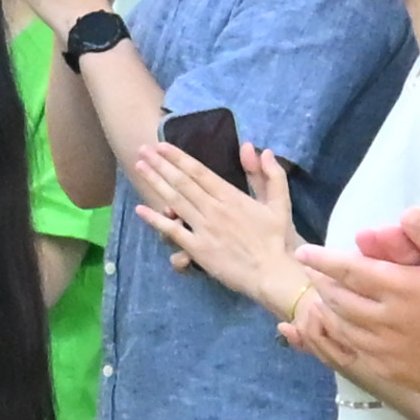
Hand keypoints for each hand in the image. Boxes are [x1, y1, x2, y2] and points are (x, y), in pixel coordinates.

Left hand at [127, 135, 305, 312]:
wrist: (273, 273)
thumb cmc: (277, 239)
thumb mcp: (280, 203)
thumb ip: (271, 175)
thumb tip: (262, 150)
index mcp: (231, 196)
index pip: (199, 172)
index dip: (178, 157)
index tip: (162, 146)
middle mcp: (214, 209)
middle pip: (182, 182)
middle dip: (160, 164)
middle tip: (142, 150)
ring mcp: (204, 229)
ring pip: (174, 201)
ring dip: (155, 182)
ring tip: (139, 168)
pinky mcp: (197, 249)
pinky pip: (173, 232)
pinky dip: (155, 220)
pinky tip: (140, 209)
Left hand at [293, 210, 419, 419]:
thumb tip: (404, 213)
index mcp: (402, 288)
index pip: (350, 270)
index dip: (324, 260)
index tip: (304, 252)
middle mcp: (386, 321)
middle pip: (341, 300)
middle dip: (323, 283)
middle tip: (314, 273)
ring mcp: (389, 351)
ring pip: (345, 328)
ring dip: (331, 310)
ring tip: (326, 299)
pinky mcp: (397, 373)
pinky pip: (358, 353)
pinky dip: (345, 338)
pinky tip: (348, 333)